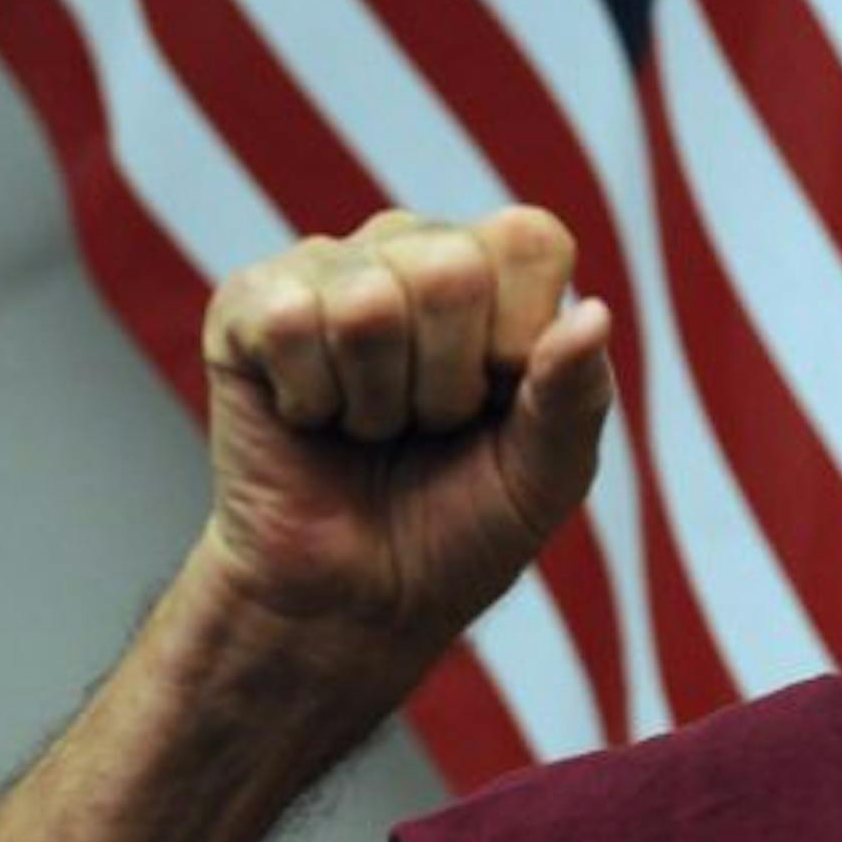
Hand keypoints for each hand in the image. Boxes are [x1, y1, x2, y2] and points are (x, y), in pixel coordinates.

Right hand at [199, 207, 612, 650]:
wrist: (357, 599)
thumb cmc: (460, 527)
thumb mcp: (547, 474)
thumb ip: (578, 395)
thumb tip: (596, 313)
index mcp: (499, 270)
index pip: (529, 241)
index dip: (518, 341)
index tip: (500, 401)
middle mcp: (414, 248)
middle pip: (449, 271)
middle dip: (447, 386)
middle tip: (428, 427)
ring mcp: (327, 268)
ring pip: (367, 304)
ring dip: (377, 403)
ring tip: (371, 427)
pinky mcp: (246, 305)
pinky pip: (288, 322)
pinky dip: (310, 401)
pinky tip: (311, 418)